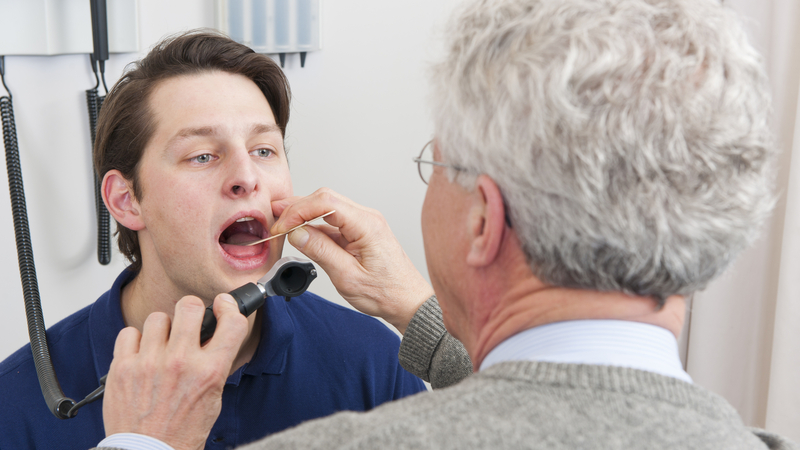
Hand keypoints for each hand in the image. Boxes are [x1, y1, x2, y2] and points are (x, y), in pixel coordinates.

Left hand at [102, 295, 248, 449]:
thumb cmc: (183, 429)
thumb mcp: (213, 396)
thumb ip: (215, 362)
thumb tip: (215, 333)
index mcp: (209, 372)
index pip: (231, 322)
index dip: (229, 307)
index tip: (223, 305)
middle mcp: (181, 363)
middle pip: (189, 306)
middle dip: (192, 310)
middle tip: (189, 322)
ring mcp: (149, 363)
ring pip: (158, 317)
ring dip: (163, 328)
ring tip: (162, 346)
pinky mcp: (123, 368)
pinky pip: (129, 333)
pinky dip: (136, 341)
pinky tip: (142, 355)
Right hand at [272, 188, 433, 333]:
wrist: (407, 302)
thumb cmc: (386, 293)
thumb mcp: (348, 277)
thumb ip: (321, 251)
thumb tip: (297, 233)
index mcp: (367, 225)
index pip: (326, 202)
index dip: (298, 211)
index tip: (282, 226)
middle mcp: (367, 218)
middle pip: (325, 198)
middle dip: (297, 207)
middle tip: (275, 220)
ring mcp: (364, 224)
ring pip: (328, 207)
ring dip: (304, 214)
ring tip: (282, 224)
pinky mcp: (360, 232)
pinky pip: (333, 221)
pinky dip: (314, 225)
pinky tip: (300, 233)